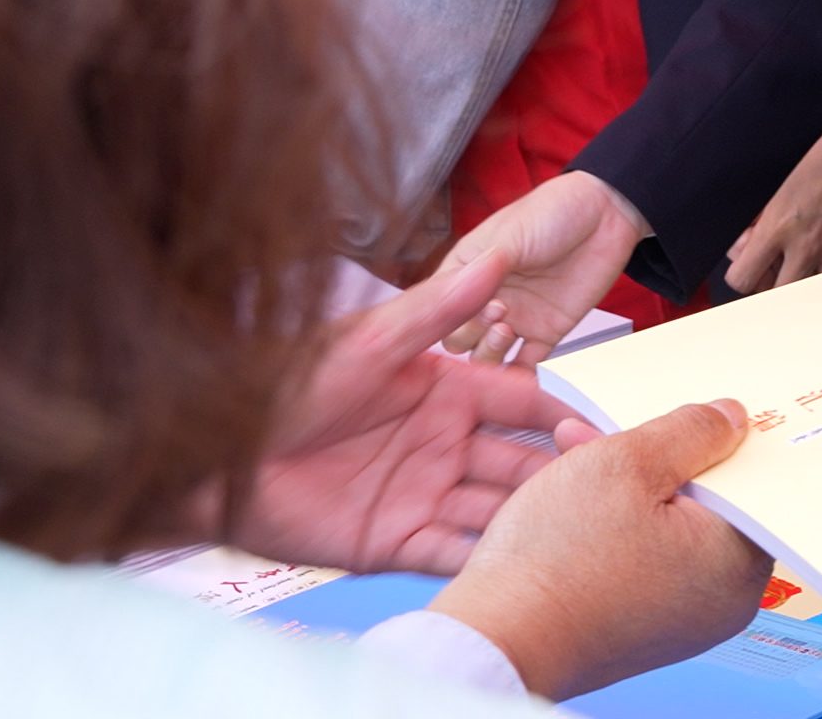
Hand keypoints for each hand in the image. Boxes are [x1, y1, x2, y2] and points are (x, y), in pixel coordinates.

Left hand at [224, 251, 586, 574]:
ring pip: (495, 509)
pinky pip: (452, 553)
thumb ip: (438, 308)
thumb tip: (495, 257)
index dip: (563, 415)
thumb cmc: (287, 386)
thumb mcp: (371, 342)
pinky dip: (485, 560)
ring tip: (571, 531)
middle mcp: (442, 444)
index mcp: (444, 392)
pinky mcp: (394, 541)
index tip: (601, 432)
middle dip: (559, 474)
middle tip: (603, 488)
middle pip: (519, 461)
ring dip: (530, 520)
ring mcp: (422, 494)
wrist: (218, 455)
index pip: (523, 402)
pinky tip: (518, 565)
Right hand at [428, 170, 652, 364]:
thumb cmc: (553, 212)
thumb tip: (458, 293)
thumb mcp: (510, 234)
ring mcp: (515, 319)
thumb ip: (484, 268)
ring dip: (489, 354)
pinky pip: (527, 367)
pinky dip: (522, 377)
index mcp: (467, 273)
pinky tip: (520, 375)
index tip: (466, 302)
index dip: (446, 312)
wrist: (606, 215)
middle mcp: (485, 300)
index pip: (440, 307)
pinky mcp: (546, 334)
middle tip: (496, 311)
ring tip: (507, 330)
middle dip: (469, 333)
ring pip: (485, 358)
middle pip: (457, 338)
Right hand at [430, 400, 771, 702]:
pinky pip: (641, 557)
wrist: (493, 641)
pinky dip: (614, 523)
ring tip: (577, 446)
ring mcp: (680, 618)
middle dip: (661, 456)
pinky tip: (573, 492)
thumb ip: (690, 432)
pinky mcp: (638, 626)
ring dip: (628, 484)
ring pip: (668, 526)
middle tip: (619, 423)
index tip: (694, 411)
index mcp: (738, 563)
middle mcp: (721, 600)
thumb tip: (733, 418)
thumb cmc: (558, 560)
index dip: (716, 437)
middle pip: (707, 502)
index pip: (753, 482)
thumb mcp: (626, 463)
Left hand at [727, 114, 821, 292]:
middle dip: (777, 284)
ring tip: (815, 262)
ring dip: (811, 281)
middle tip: (784, 269)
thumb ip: (757, 227)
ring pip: (814, 294)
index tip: (752, 269)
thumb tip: (745, 249)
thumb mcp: (774, 192)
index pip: (742, 279)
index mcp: (778, 227)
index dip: (744, 275)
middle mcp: (806, 245)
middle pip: (778, 295)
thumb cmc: (817, 163)